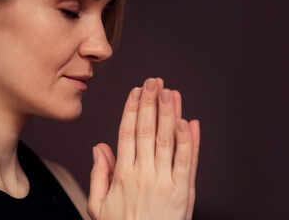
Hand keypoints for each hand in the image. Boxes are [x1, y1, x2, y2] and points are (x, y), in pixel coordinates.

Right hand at [88, 78, 200, 219]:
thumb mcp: (98, 206)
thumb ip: (98, 175)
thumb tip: (99, 148)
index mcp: (123, 175)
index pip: (126, 133)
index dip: (132, 110)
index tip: (135, 92)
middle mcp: (144, 174)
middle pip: (147, 130)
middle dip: (150, 103)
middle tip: (154, 82)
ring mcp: (166, 181)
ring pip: (168, 140)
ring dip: (170, 114)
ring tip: (170, 93)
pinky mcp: (184, 191)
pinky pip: (188, 161)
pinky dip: (190, 141)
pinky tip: (189, 122)